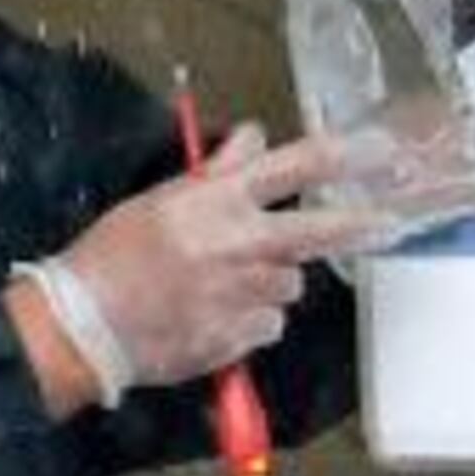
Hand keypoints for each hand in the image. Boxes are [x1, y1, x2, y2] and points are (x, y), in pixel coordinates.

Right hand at [56, 125, 382, 389]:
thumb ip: (217, 172)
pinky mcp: (241, 337)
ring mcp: (245, 293)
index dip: (347, 154)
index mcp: (219, 200)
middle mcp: (241, 243)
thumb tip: (255, 138)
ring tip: (226, 286)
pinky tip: (216, 318)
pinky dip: (252, 322)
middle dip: (363, 224)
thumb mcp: (160, 199)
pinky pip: (270, 324)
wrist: (84, 324)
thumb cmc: (113, 255)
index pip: (297, 165)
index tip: (381, 148)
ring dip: (272, 282)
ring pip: (291, 283)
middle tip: (389, 223)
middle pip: (322, 229)